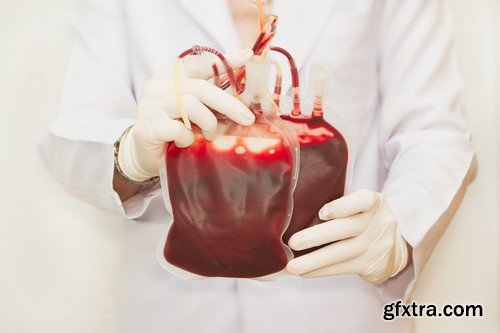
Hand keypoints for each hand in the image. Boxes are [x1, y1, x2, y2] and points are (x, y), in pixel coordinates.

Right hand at [118, 49, 254, 180]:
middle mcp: (160, 84)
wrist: (143, 152)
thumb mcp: (191, 108)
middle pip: (201, 88)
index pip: (201, 64)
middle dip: (228, 104)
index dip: (225, 60)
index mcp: (171, 75)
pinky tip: (184, 142)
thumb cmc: (172, 127)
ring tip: (210, 135)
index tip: (247, 56)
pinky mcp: (150, 125)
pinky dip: (188, 138)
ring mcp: (152, 103)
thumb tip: (242, 100)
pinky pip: (179, 129)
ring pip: (191, 106)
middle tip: (247, 119)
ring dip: (208, 124)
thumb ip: (207, 98)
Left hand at [286, 189, 408, 283]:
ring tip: (292, 266)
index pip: (362, 200)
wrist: (397, 243)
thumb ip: (341, 206)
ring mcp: (375, 245)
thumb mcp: (362, 205)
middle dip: (317, 236)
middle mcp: (377, 222)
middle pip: (347, 229)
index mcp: (373, 202)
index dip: (342, 206)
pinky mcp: (371, 264)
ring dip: (314, 261)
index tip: (322, 213)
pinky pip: (343, 268)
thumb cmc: (366, 218)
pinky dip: (321, 270)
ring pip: (342, 252)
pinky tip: (305, 272)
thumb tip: (299, 215)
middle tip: (293, 242)